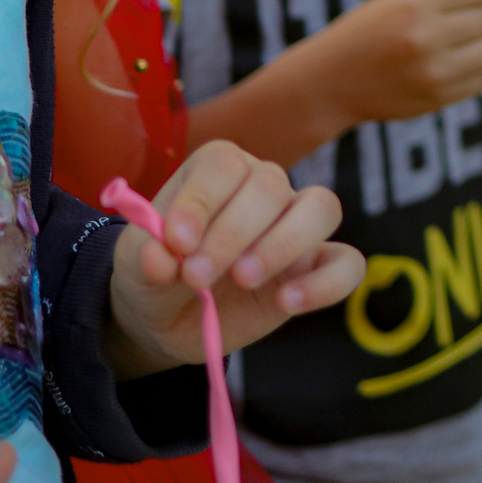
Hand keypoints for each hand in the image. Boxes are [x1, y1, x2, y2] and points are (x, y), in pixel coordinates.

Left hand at [105, 141, 365, 377]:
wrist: (169, 319)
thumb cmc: (155, 275)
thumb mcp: (134, 268)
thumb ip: (145, 258)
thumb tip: (161, 256)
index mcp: (218, 171)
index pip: (225, 164)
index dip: (202, 200)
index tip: (176, 242)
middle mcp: (264, 187)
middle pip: (272, 184)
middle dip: (232, 233)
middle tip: (196, 277)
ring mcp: (296, 226)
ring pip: (322, 207)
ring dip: (284, 243)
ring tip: (243, 279)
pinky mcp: (315, 268)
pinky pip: (347, 264)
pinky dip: (326, 282)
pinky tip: (286, 303)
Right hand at [314, 0, 481, 128]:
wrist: (329, 81)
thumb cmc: (367, 32)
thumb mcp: (397, 0)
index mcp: (415, 5)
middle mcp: (426, 37)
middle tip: (461, 23)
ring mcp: (433, 72)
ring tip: (463, 45)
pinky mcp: (437, 98)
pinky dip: (478, 70)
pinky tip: (456, 65)